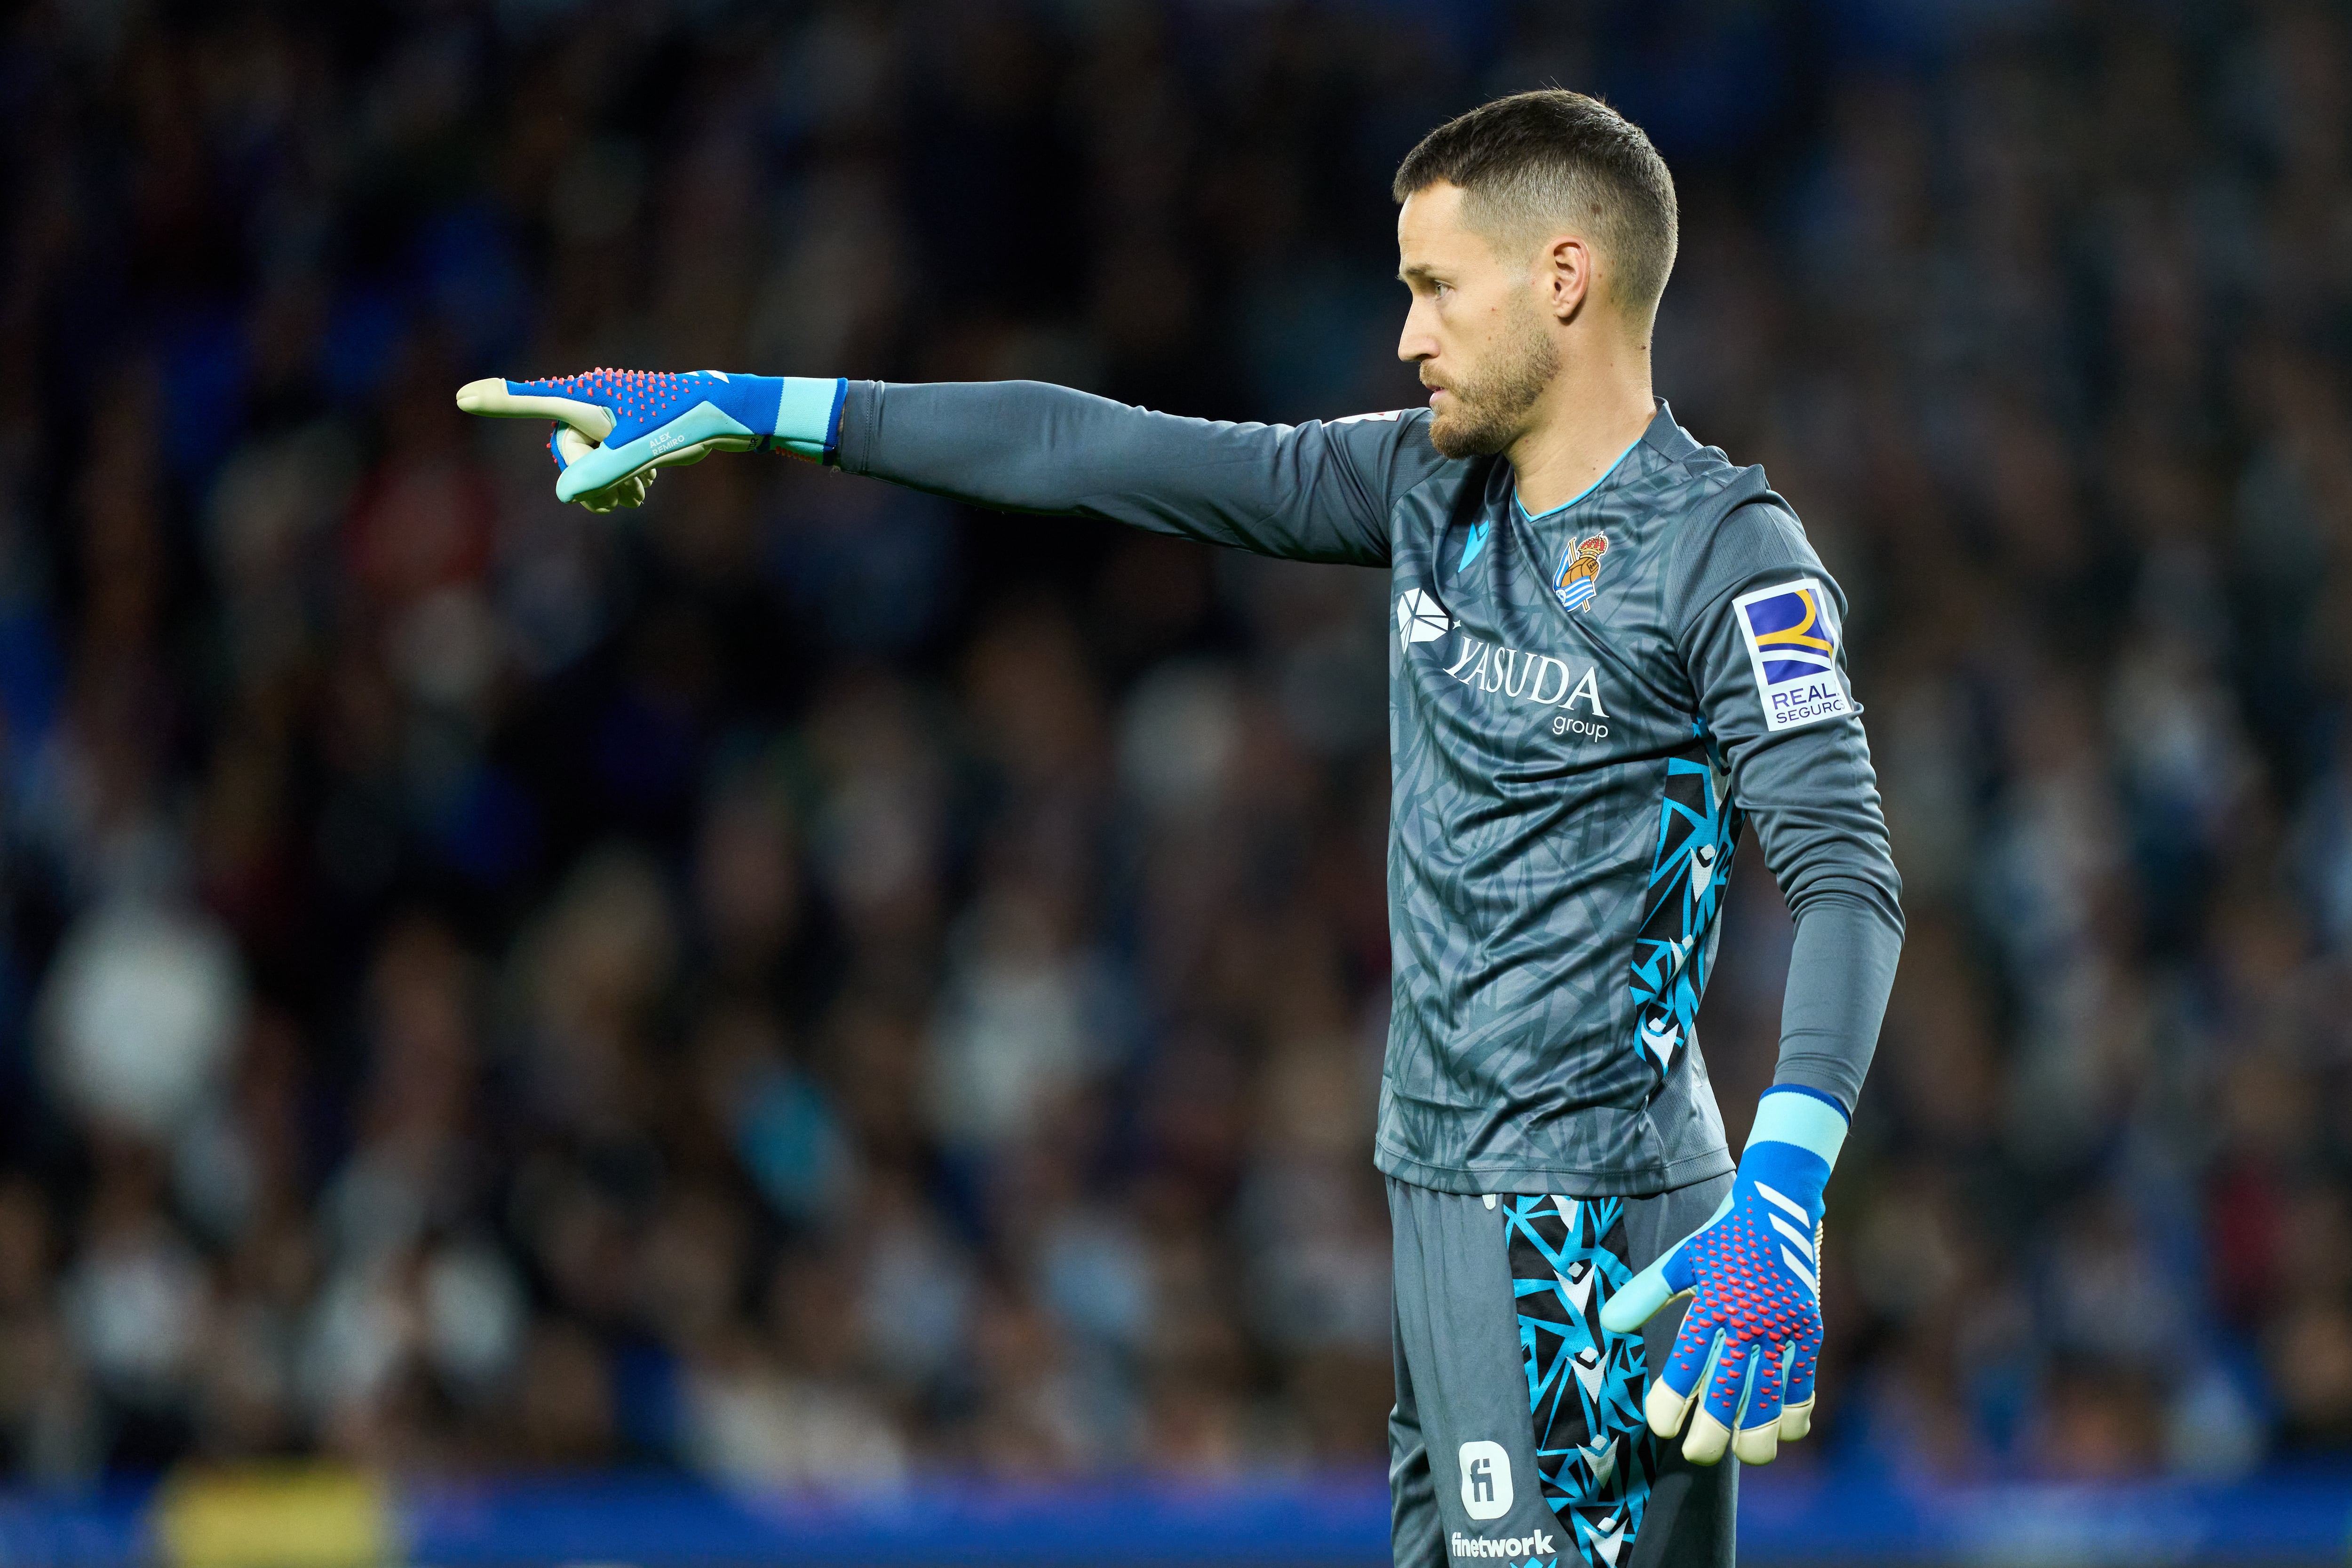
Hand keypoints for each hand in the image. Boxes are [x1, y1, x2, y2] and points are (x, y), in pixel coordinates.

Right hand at [454, 370, 842, 506]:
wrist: (725, 415)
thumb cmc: (684, 422)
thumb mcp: (642, 451)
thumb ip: (602, 472)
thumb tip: (566, 495)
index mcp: (588, 396)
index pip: (530, 399)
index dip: (495, 400)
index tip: (460, 397)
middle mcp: (591, 403)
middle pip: (562, 449)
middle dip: (587, 475)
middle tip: (623, 482)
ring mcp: (606, 419)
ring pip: (583, 465)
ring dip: (605, 486)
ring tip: (636, 491)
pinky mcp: (623, 434)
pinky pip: (603, 468)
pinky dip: (619, 483)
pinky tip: (644, 487)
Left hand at [1598, 1085, 1847, 1465]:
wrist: (1779, 1202)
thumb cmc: (1724, 1235)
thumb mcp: (1683, 1258)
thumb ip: (1648, 1293)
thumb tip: (1611, 1325)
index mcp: (1711, 1303)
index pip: (1687, 1364)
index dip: (1672, 1400)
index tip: (1660, 1426)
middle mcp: (1748, 1319)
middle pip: (1729, 1391)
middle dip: (1712, 1432)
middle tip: (1697, 1454)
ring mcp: (1783, 1327)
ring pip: (1771, 1397)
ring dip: (1757, 1434)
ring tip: (1743, 1455)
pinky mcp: (1810, 1330)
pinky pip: (1804, 1381)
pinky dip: (1796, 1411)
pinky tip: (1785, 1432)